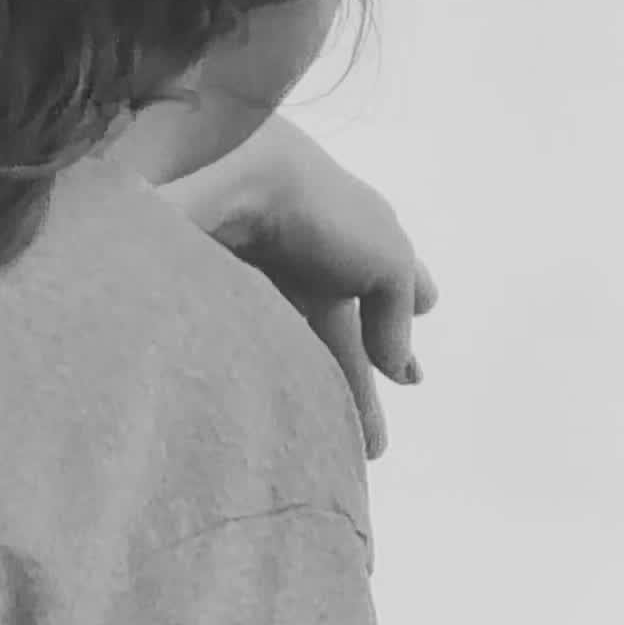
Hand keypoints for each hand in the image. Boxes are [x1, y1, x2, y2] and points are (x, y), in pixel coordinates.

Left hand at [153, 111, 437, 463]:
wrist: (230, 179)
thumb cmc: (324, 212)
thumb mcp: (389, 260)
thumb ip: (394, 315)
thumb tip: (396, 366)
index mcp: (351, 241)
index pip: (378, 299)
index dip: (394, 341)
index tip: (410, 380)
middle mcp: (303, 261)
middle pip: (334, 334)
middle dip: (354, 384)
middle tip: (371, 446)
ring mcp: (255, 280)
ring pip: (288, 347)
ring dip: (310, 387)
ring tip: (324, 439)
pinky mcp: (213, 300)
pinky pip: (243, 349)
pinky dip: (261, 377)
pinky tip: (268, 409)